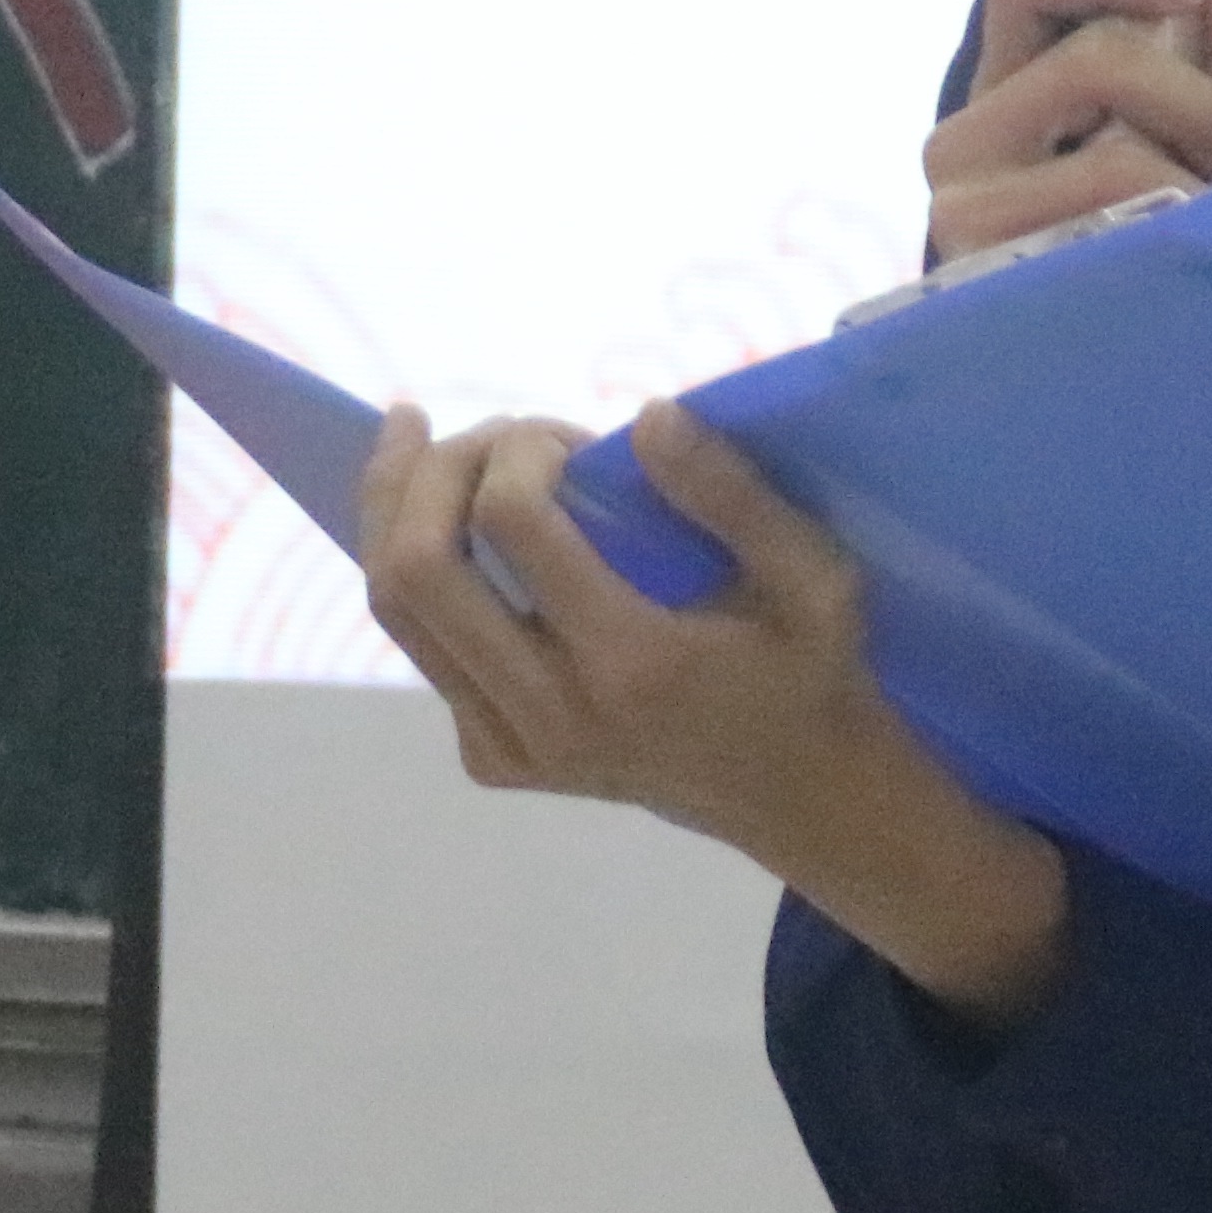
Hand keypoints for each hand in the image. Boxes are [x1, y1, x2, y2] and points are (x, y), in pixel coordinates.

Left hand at [354, 396, 1070, 1016]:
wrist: (796, 797)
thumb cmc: (807, 670)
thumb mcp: (815, 578)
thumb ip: (735, 495)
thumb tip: (646, 415)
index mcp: (632, 665)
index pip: (512, 523)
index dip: (514, 450)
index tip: (560, 435)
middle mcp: (553, 715)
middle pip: (417, 569)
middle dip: (427, 471)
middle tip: (470, 430)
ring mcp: (512, 747)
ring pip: (396, 611)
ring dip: (396, 511)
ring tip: (424, 446)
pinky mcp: (492, 760)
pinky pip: (422, 649)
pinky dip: (416, 572)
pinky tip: (446, 522)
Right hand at [926, 0, 1211, 267]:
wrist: (1072, 375)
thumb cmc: (1124, 231)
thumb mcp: (1163, 124)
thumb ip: (1198, 45)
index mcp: (991, 92)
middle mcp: (957, 147)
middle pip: (1097, 60)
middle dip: (1191, 98)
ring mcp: (967, 219)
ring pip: (1117, 155)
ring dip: (1189, 182)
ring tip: (1196, 225)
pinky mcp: (995, 282)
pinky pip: (1121, 235)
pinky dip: (1173, 239)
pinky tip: (1176, 268)